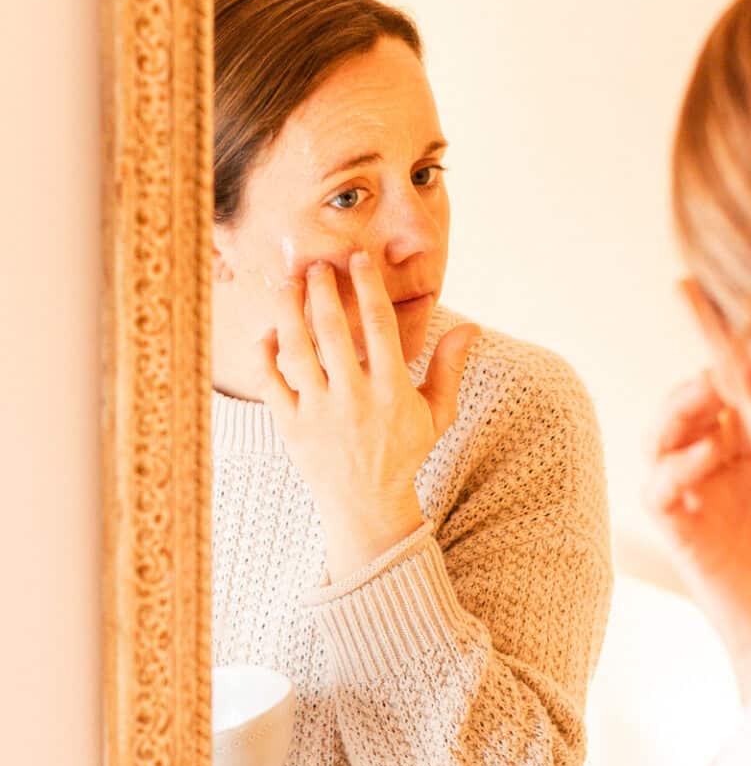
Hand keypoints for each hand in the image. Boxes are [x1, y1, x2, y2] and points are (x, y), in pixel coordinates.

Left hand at [253, 250, 479, 581]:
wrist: (366, 507)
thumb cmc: (402, 454)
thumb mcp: (435, 415)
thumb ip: (449, 368)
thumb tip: (471, 327)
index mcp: (391, 391)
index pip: (379, 325)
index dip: (368, 286)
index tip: (358, 259)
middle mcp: (354, 399)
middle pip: (332, 330)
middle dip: (322, 289)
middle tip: (315, 266)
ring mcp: (319, 413)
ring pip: (296, 349)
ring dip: (288, 310)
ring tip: (286, 284)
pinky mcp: (291, 427)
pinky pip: (271, 382)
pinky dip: (266, 354)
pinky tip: (269, 332)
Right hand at [646, 369, 750, 700]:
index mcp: (747, 449)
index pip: (721, 391)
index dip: (721, 359)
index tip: (730, 335)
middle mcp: (714, 470)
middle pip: (683, 411)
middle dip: (698, 382)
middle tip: (724, 364)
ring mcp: (694, 499)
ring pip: (659, 442)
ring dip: (679, 412)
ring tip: (709, 391)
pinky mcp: (680, 532)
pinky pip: (658, 491)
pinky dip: (677, 467)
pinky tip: (710, 453)